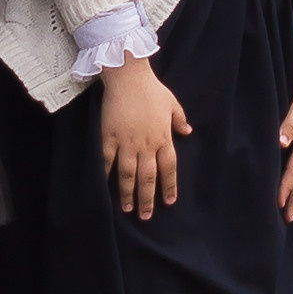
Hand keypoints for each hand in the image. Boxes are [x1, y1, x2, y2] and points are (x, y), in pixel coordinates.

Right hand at [100, 60, 186, 216]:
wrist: (128, 78)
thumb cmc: (152, 89)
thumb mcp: (172, 103)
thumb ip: (179, 119)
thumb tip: (187, 130)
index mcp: (163, 138)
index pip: (169, 168)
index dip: (169, 186)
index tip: (168, 202)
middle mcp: (146, 144)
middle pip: (148, 177)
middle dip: (147, 198)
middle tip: (145, 216)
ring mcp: (126, 142)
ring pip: (128, 174)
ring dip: (127, 192)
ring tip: (126, 209)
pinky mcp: (109, 136)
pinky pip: (107, 160)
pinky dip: (106, 174)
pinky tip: (105, 186)